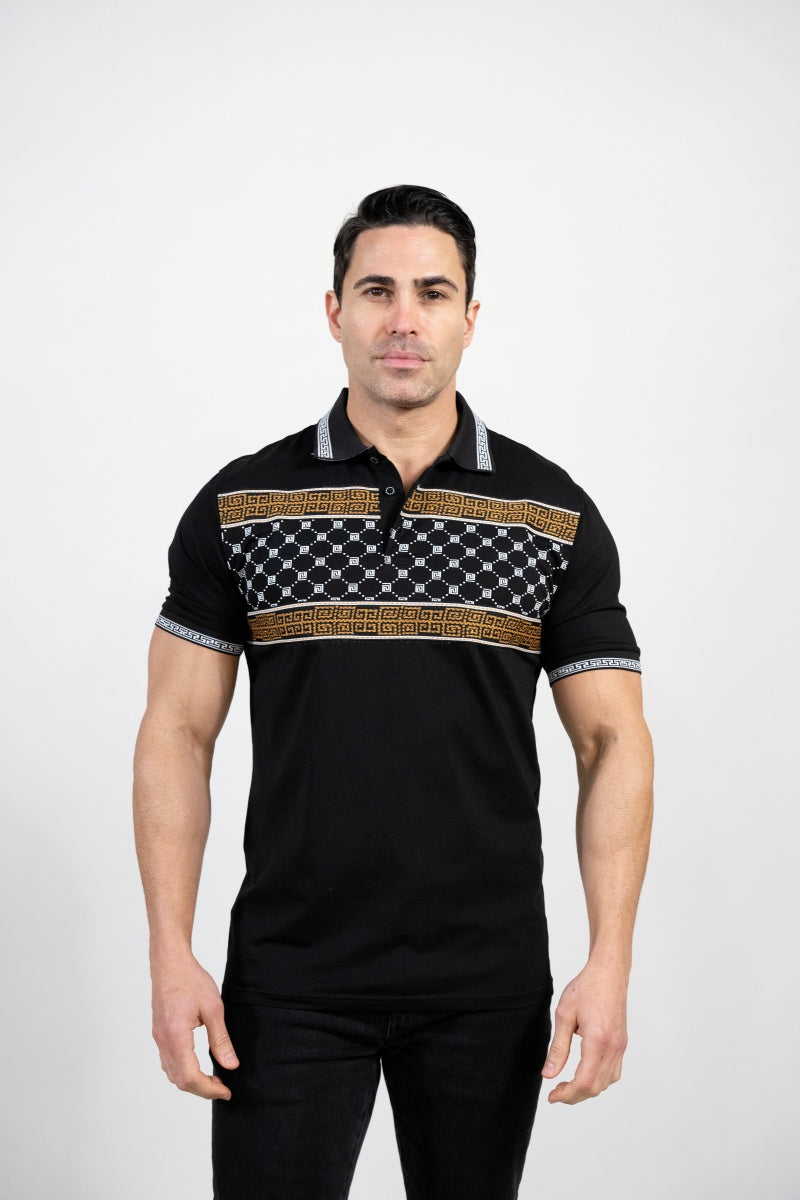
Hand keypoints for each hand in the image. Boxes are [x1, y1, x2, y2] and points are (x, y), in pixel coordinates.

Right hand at [151, 954, 238, 1099]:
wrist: (170, 962)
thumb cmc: (190, 979)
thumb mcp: (213, 1008)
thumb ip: (221, 1039)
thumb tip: (231, 1065)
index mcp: (176, 1036)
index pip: (191, 1076)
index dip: (209, 1089)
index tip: (226, 1091)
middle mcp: (163, 1041)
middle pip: (180, 1080)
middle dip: (202, 1090)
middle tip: (223, 1088)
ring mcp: (158, 1038)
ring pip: (172, 1074)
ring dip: (192, 1082)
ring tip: (213, 1079)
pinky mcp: (159, 1034)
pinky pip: (168, 1062)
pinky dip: (183, 1071)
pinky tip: (198, 1066)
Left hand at [541, 960, 627, 1103]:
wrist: (609, 973)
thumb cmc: (586, 988)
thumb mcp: (564, 1015)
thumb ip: (557, 1047)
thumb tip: (549, 1074)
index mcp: (598, 1041)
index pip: (585, 1082)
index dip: (567, 1094)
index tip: (552, 1096)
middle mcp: (613, 1048)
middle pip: (596, 1087)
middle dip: (574, 1095)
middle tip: (556, 1092)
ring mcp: (620, 1047)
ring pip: (606, 1083)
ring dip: (587, 1089)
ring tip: (567, 1084)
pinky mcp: (622, 1044)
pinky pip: (613, 1072)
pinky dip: (599, 1080)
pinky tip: (585, 1073)